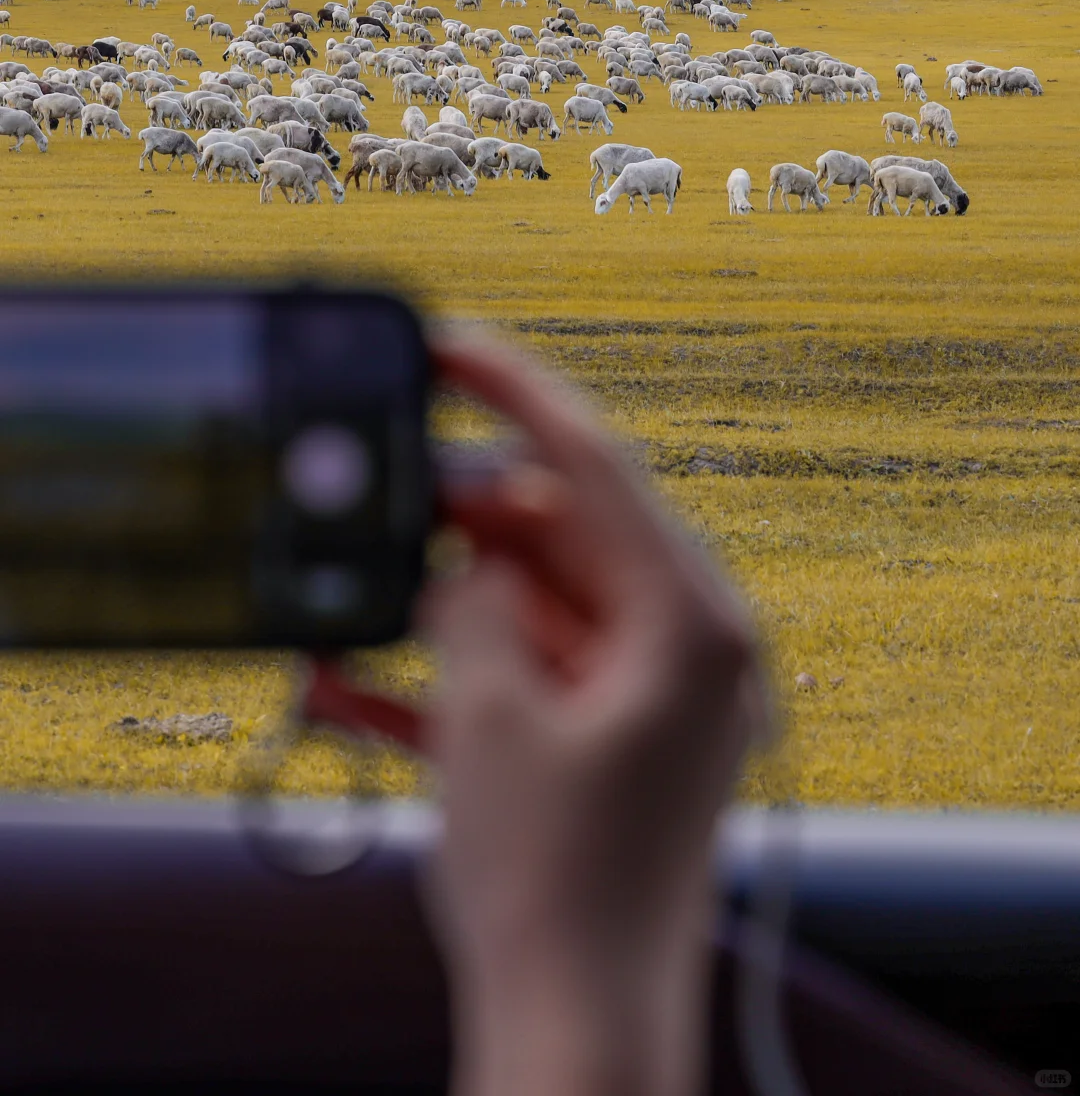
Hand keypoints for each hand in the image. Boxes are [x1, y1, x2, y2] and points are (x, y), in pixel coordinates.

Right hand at [421, 330, 765, 1095]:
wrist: (578, 1031)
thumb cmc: (558, 885)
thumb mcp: (489, 718)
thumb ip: (472, 604)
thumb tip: (462, 555)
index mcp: (687, 619)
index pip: (595, 465)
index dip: (514, 393)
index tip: (448, 347)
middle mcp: (683, 648)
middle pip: (562, 534)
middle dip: (462, 516)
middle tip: (382, 495)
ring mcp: (647, 699)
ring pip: (535, 605)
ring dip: (444, 605)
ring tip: (355, 597)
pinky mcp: (609, 746)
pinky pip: (526, 679)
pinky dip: (453, 676)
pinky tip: (355, 684)